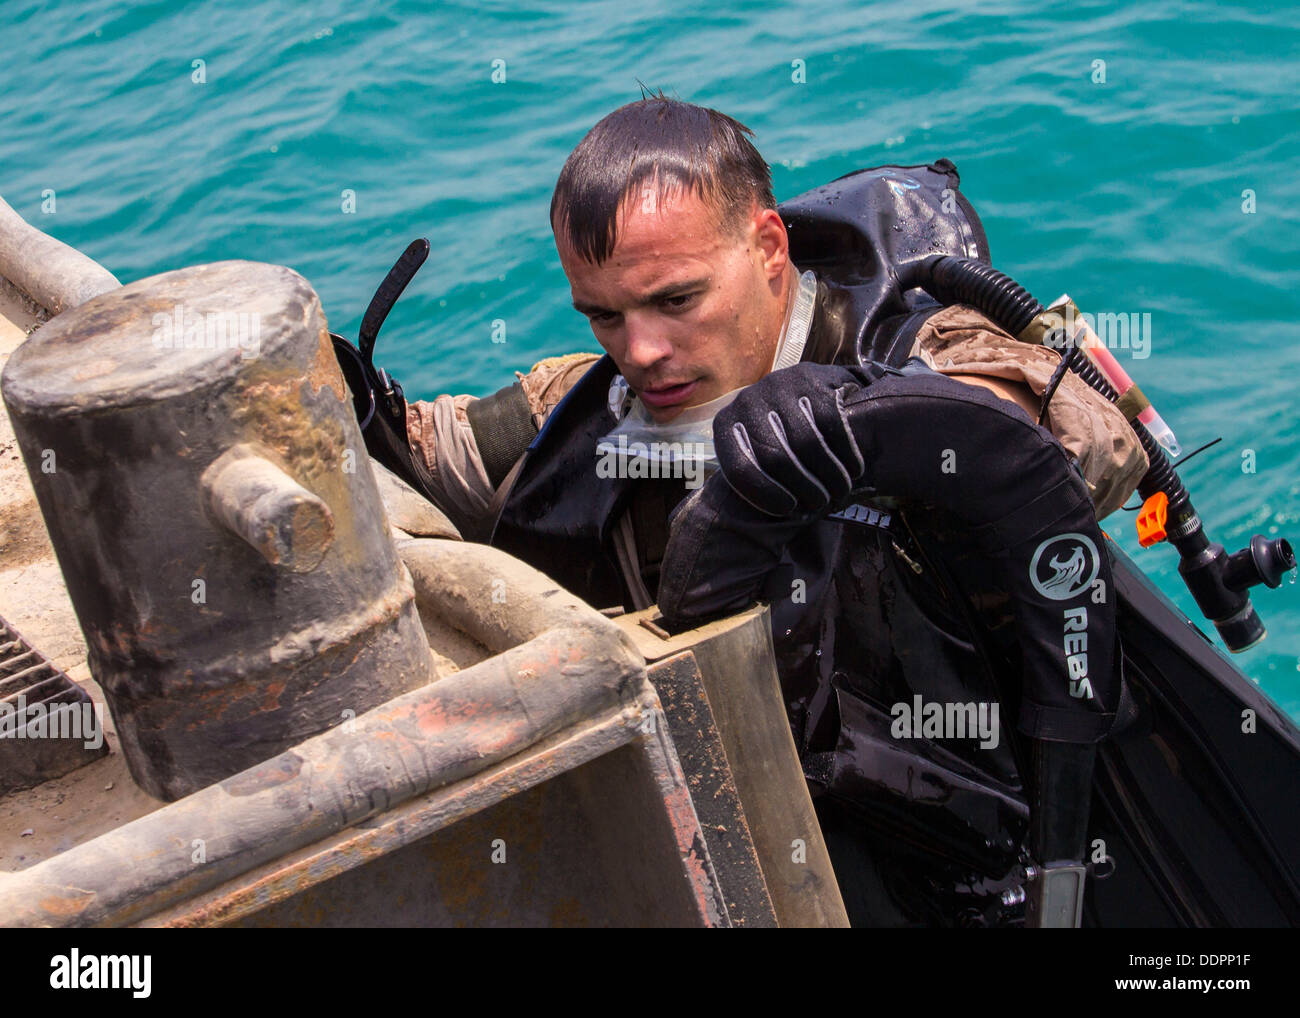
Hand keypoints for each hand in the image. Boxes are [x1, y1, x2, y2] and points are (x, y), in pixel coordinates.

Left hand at [713, 362, 868, 516]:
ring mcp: (779, 387)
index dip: (765, 494)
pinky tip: (854, 469)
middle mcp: (747, 401)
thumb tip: (766, 519)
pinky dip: (846, 452)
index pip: (740, 468)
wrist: (805, 387)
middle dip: (803, 487)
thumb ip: (757, 475)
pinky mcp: (812, 379)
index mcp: (726, 425)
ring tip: (839, 491)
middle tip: (820, 503)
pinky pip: (832, 423)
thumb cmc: (777, 433)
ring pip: (808, 443)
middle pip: (777, 457)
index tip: (788, 510)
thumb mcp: (756, 450)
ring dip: (829, 475)